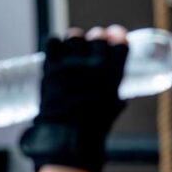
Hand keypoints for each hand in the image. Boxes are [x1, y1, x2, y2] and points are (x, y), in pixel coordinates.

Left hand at [19, 25, 128, 171]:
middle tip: (93, 41)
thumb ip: (114, 99)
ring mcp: (72, 65)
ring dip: (74, 40)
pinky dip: (54, 45)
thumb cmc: (91, 130)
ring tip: (72, 48)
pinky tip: (55, 51)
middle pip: (97, 37)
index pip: (119, 45)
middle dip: (96, 37)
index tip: (114, 33)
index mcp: (113, 76)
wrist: (66, 138)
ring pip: (74, 37)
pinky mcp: (52, 67)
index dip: (117, 36)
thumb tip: (119, 99)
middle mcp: (95, 67)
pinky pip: (52, 42)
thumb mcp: (111, 111)